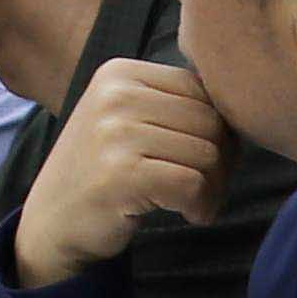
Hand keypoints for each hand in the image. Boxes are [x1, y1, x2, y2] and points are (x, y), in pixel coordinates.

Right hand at [13, 57, 229, 289]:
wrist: (52, 223)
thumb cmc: (103, 172)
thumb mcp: (127, 119)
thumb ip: (173, 104)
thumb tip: (244, 106)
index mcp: (119, 73)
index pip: (203, 89)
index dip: (217, 129)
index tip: (199, 160)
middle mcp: (114, 95)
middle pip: (212, 122)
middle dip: (221, 163)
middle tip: (201, 188)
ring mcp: (114, 133)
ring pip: (208, 155)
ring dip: (213, 190)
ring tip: (191, 202)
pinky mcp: (121, 174)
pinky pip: (193, 185)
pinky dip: (201, 207)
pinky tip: (186, 215)